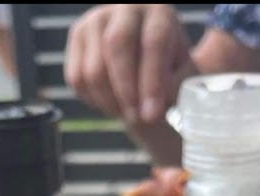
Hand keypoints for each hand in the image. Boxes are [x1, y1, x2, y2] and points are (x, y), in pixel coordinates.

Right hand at [65, 3, 193, 125]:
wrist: (144, 68)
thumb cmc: (169, 74)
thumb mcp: (182, 80)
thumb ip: (174, 89)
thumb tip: (151, 109)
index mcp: (159, 12)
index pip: (154, 41)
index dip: (152, 80)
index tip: (152, 114)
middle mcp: (125, 8)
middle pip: (117, 44)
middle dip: (126, 89)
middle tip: (136, 119)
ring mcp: (96, 20)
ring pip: (94, 68)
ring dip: (110, 101)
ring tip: (128, 112)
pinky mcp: (76, 38)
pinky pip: (77, 79)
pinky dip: (94, 100)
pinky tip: (112, 103)